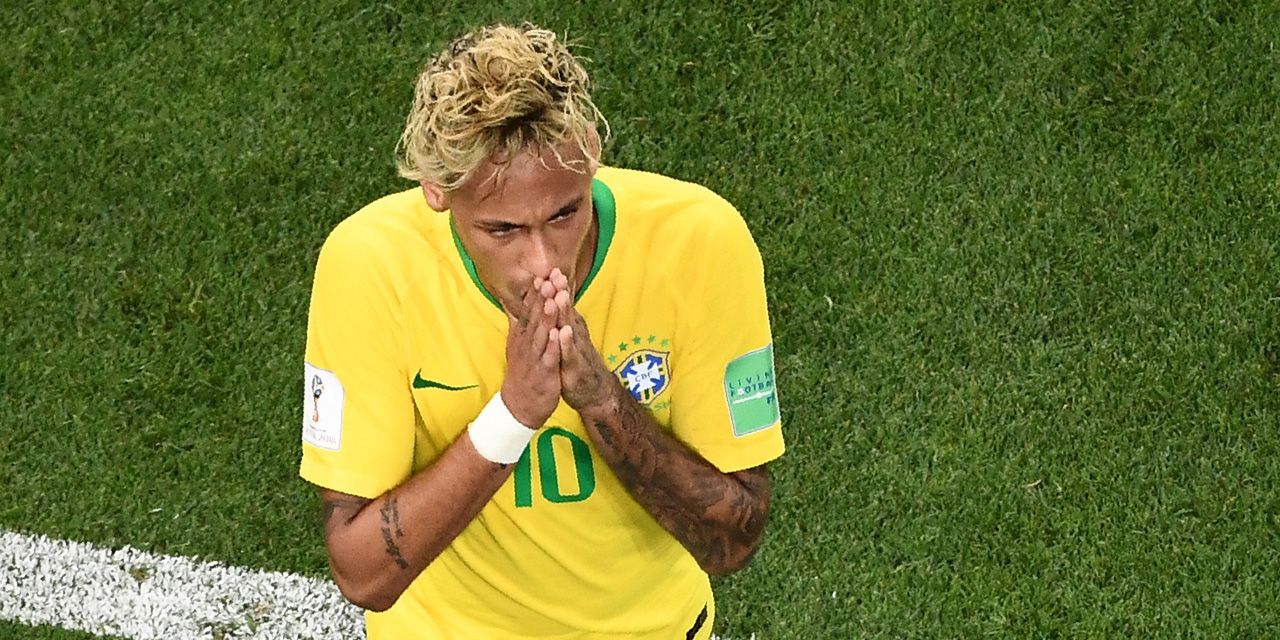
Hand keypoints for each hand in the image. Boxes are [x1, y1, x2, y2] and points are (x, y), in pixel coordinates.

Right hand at [499, 279, 561, 427]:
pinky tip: (559, 333)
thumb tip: (508, 300)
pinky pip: (549, 356)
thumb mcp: (516, 343)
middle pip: (535, 317)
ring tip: (554, 299)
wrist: (520, 404)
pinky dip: (553, 345)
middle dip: (543, 298)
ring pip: (541, 334)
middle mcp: (526, 343)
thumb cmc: (523, 370)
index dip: (537, 293)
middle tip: (549, 279)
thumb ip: (516, 321)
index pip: (529, 310)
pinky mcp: (543, 372)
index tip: (542, 274)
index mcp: (523, 335)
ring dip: (547, 317)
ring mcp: (534, 357)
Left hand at [545, 269, 614, 411]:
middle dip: (561, 292)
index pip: (562, 305)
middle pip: (567, 311)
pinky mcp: (575, 367)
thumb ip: (564, 319)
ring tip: (560, 296)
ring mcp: (576, 350)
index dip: (557, 288)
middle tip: (556, 274)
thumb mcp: (570, 338)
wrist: (594, 391)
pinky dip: (566, 342)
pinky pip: (570, 353)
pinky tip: (563, 332)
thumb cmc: (578, 362)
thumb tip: (557, 299)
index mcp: (571, 328)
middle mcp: (575, 335)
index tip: (551, 269)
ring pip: (569, 328)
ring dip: (565, 312)